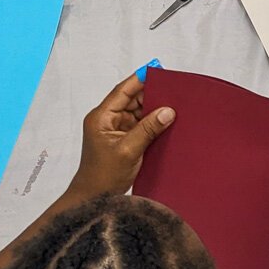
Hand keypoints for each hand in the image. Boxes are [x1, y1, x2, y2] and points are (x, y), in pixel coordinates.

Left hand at [70, 73, 176, 198]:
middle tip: (173, 91)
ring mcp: (116, 130)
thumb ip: (148, 129)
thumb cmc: (103, 176)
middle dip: (151, 95)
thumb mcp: (128, 150)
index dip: (139, 79)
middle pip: (131, 100)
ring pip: (138, 112)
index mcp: (101, 118)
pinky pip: (140, 125)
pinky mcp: (124, 140)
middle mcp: (107, 120)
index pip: (122, 91)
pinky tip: (167, 122)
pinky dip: (152, 123)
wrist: (94, 198)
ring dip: (153, 111)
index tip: (156, 70)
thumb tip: (167, 111)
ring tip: (174, 106)